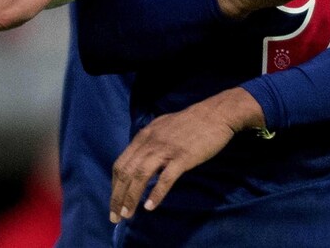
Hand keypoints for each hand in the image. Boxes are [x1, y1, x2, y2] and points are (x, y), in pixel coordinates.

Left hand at [110, 88, 262, 221]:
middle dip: (117, 196)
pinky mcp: (182, 158)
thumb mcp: (162, 126)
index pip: (120, 164)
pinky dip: (156, 194)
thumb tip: (141, 160)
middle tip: (115, 217)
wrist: (215, 114)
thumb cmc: (191, 121)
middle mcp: (150, 143)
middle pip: (126, 172)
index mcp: (144, 136)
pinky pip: (165, 178)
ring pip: (141, 176)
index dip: (114, 185)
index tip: (114, 201)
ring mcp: (166, 150)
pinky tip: (150, 206)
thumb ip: (150, 142)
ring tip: (128, 215)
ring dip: (131, 198)